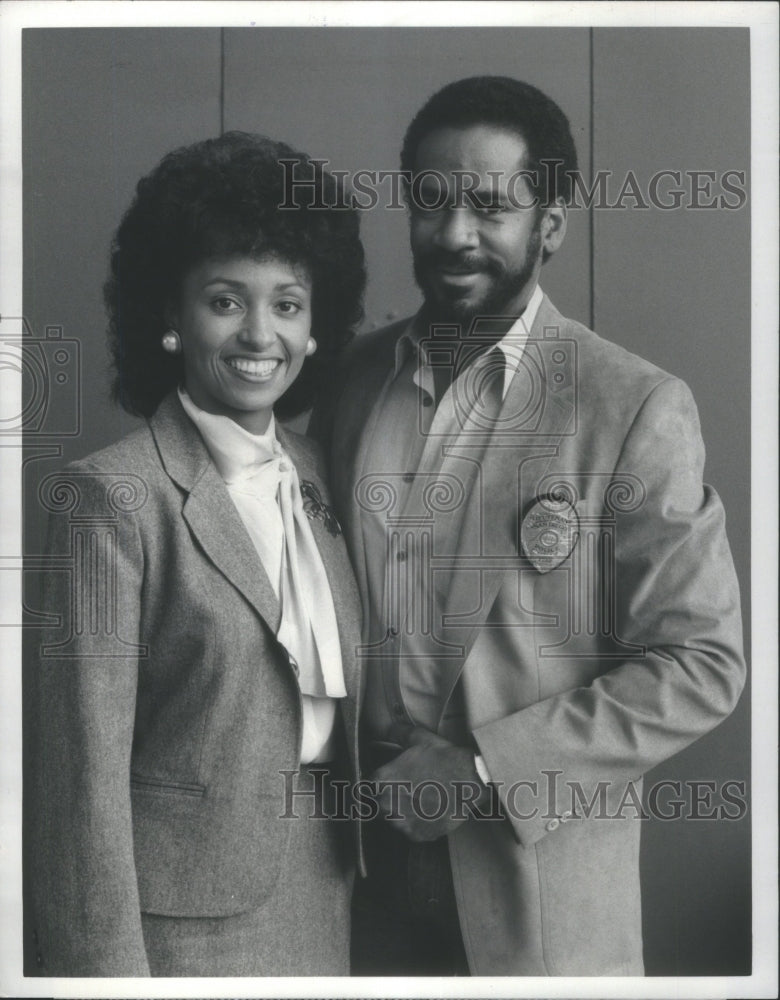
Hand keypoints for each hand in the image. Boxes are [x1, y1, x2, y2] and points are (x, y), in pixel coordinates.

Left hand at [372, 728, 490, 841]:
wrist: (468, 780)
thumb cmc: (442, 758)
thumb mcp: (417, 738)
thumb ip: (396, 732)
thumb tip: (387, 728)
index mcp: (381, 780)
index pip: (371, 785)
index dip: (385, 782)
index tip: (396, 780)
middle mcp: (386, 804)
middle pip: (380, 804)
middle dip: (392, 798)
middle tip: (411, 790)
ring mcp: (401, 822)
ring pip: (395, 819)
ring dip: (404, 813)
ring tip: (422, 801)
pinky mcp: (417, 835)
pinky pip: (411, 831)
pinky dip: (418, 824)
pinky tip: (429, 812)